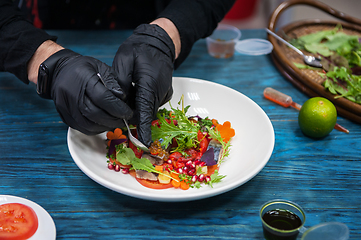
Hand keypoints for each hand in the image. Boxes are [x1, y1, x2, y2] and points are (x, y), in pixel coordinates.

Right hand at [43, 49, 132, 134]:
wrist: (59, 70)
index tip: (128, 113)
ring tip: (116, 123)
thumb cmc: (83, 68)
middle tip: (124, 120)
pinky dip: (96, 129)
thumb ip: (113, 82)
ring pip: (88, 124)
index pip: (102, 98)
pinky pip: (82, 128)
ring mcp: (66, 106)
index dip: (118, 108)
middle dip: (113, 120)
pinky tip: (104, 124)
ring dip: (105, 126)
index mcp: (83, 78)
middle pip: (95, 114)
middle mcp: (72, 94)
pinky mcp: (64, 116)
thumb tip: (123, 99)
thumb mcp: (101, 67)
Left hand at [112, 23, 175, 145]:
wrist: (160, 43)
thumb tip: (117, 99)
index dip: (143, 130)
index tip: (143, 144)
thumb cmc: (140, 49)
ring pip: (148, 109)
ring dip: (138, 108)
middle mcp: (159, 92)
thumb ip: (119, 80)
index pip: (145, 112)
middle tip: (120, 109)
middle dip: (134, 116)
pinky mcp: (164, 93)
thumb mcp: (124, 59)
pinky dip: (143, 102)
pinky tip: (136, 91)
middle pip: (146, 113)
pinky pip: (152, 103)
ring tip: (129, 93)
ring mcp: (164, 93)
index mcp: (150, 85)